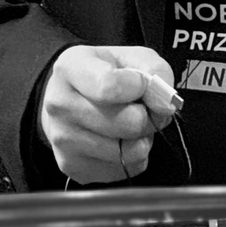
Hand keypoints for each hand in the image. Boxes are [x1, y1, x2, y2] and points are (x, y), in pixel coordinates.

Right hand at [38, 44, 176, 183]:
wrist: (67, 98)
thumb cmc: (102, 74)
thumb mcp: (130, 56)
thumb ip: (155, 70)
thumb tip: (165, 104)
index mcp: (70, 69)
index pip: (110, 87)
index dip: (141, 87)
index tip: (143, 84)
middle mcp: (60, 105)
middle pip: (128, 123)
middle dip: (148, 116)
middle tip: (143, 108)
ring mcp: (63, 140)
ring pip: (130, 152)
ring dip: (141, 139)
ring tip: (130, 124)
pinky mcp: (72, 166)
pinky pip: (125, 170)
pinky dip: (132, 157)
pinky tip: (120, 141)